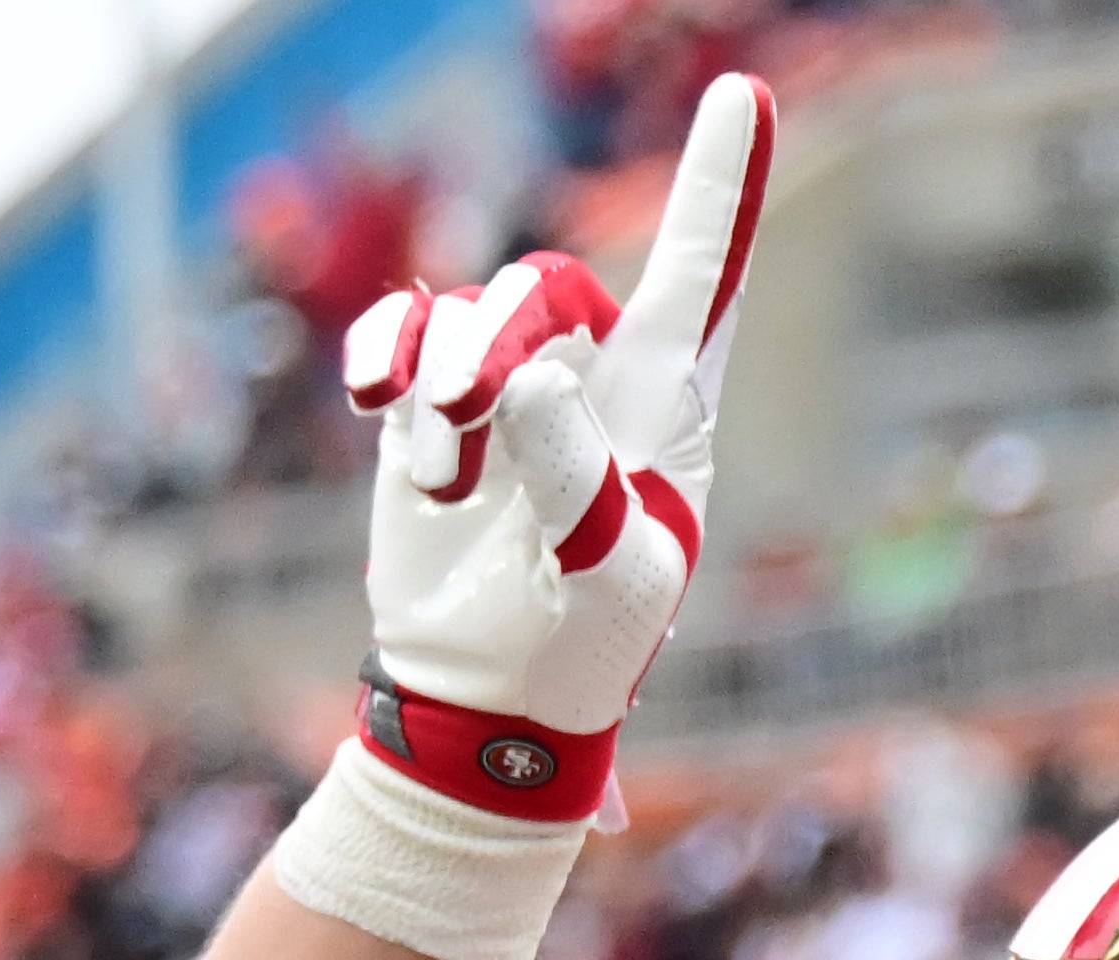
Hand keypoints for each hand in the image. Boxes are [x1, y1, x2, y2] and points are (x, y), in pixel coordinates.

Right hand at [339, 73, 773, 819]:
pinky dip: (383, 358)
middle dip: (498, 337)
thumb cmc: (578, 654)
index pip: (700, 279)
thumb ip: (572, 478)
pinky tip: (375, 404)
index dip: (721, 187)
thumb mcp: (604, 581)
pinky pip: (400, 334)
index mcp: (665, 412)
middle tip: (463, 414)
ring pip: (464, 314)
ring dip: (437, 390)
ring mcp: (507, 387)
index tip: (743, 96)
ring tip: (439, 483)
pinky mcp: (430, 407)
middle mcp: (593, 380)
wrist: (485, 703)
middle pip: (547, 287)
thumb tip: (524, 381)